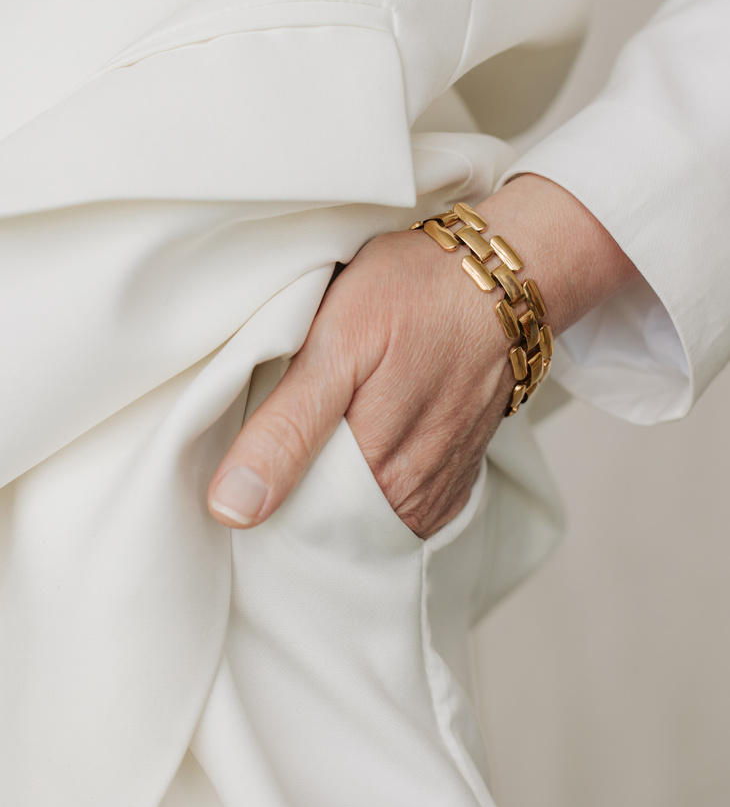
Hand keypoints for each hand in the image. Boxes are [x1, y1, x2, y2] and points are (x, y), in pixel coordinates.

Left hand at [206, 175, 638, 537]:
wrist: (501, 275)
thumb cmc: (418, 294)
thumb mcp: (337, 344)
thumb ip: (287, 429)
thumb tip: (234, 509)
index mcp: (380, 478)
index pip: (293, 531)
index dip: (257, 499)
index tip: (238, 463)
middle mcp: (415, 500)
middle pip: (328, 527)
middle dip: (292, 493)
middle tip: (273, 433)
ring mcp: (438, 487)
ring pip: (361, 513)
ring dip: (330, 481)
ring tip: (318, 425)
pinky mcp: (453, 471)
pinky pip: (396, 499)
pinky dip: (368, 476)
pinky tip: (357, 434)